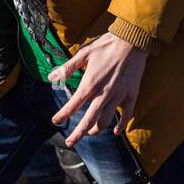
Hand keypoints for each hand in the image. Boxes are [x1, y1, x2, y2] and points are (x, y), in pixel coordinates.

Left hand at [49, 32, 147, 146]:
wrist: (133, 40)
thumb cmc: (107, 45)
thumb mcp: (84, 53)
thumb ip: (67, 68)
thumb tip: (51, 77)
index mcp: (90, 83)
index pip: (73, 105)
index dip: (62, 115)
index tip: (55, 121)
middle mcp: (103, 94)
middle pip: (89, 121)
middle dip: (78, 134)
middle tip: (70, 142)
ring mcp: (119, 96)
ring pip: (106, 121)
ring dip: (96, 130)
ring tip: (89, 133)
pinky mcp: (131, 95)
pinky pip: (127, 115)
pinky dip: (121, 125)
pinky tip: (117, 132)